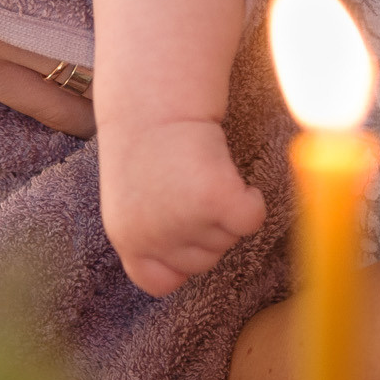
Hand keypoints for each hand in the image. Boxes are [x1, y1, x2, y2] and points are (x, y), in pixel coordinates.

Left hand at [101, 118, 265, 295]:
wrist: (153, 97)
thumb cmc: (146, 144)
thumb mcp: (134, 200)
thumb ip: (153, 234)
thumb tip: (184, 272)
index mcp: (128, 240)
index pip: (159, 282)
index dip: (177, 261)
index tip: (182, 231)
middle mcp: (153, 238)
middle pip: (205, 260)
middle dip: (206, 227)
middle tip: (190, 184)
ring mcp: (184, 221)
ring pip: (230, 238)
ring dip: (225, 209)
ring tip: (200, 170)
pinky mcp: (215, 198)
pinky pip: (251, 219)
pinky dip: (251, 199)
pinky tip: (229, 171)